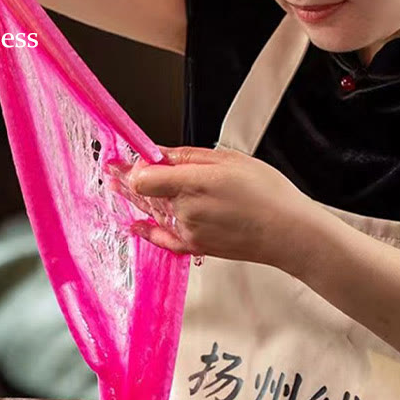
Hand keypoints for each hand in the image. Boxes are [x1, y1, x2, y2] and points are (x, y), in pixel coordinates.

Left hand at [113, 147, 313, 267]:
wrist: (287, 233)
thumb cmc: (268, 194)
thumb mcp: (229, 159)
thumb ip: (187, 156)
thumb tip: (159, 152)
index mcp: (195, 181)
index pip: (144, 177)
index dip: (132, 166)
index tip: (124, 159)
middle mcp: (186, 209)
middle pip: (145, 193)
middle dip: (129, 180)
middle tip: (112, 171)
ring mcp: (188, 231)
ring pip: (154, 212)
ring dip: (139, 199)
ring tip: (120, 187)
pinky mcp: (194, 247)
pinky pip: (162, 239)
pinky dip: (147, 230)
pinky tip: (135, 224)